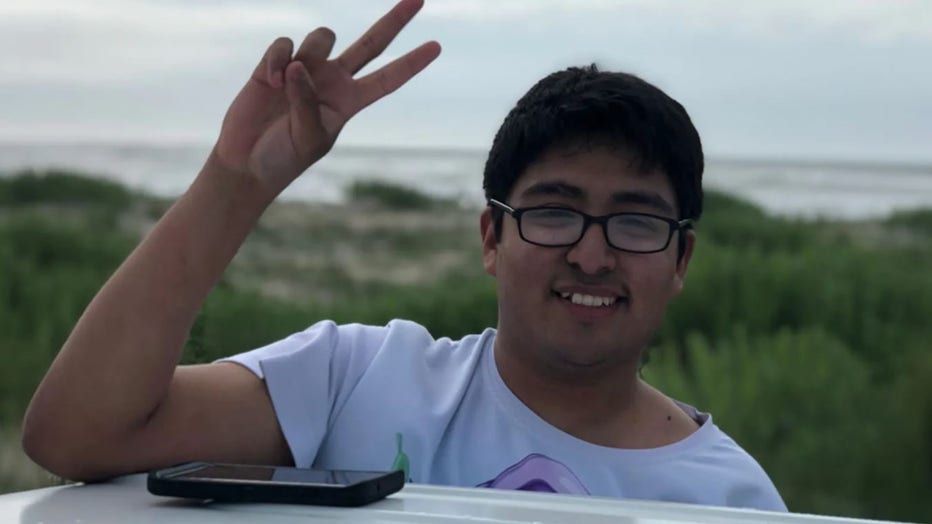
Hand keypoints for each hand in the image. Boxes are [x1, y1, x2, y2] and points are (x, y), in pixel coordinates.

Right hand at [213, 0, 439, 194]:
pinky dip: (277, 59)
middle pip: (371, 43)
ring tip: (285, 85)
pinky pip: (285, 44)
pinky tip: (270, 80)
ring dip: (307, 54)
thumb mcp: (308, 136)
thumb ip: (308, 101)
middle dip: (394, 21)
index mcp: (350, 102)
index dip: (411, 63)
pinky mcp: (275, 65)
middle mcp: (333, 81)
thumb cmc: (284, 157)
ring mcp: (306, 69)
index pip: (388, 78)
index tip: (436, 46)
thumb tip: (299, 66)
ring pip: (322, 36)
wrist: (247, 161)